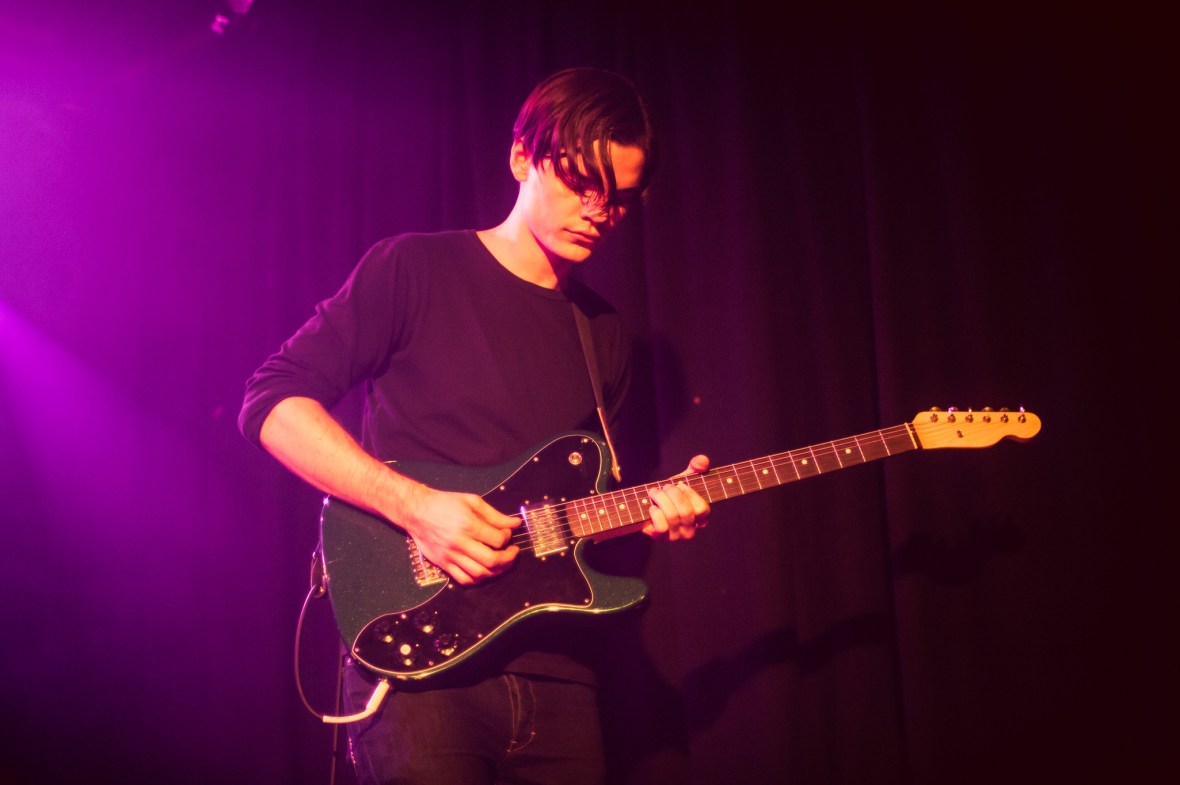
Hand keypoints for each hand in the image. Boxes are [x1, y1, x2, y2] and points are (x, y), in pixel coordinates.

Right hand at [400, 485, 520, 584]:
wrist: (416, 511)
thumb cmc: (445, 503)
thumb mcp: (472, 501)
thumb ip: (495, 515)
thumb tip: (516, 523)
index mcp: (468, 525)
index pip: (498, 539)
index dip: (508, 537)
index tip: (507, 533)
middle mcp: (459, 543)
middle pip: (491, 560)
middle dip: (508, 559)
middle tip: (512, 552)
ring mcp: (450, 556)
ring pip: (479, 573)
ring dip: (496, 571)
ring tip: (501, 562)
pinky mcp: (443, 564)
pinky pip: (464, 580)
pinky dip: (478, 579)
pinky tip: (484, 570)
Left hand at [643, 454, 710, 540]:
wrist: (646, 506)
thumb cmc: (669, 494)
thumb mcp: (684, 479)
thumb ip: (696, 468)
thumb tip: (702, 460)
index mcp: (701, 518)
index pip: (702, 509)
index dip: (690, 494)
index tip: (680, 484)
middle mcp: (691, 530)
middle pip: (686, 511)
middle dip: (672, 494)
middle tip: (665, 486)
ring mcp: (676, 535)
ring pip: (672, 516)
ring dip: (661, 499)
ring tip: (654, 492)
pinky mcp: (661, 537)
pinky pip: (661, 526)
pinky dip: (655, 512)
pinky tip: (652, 507)